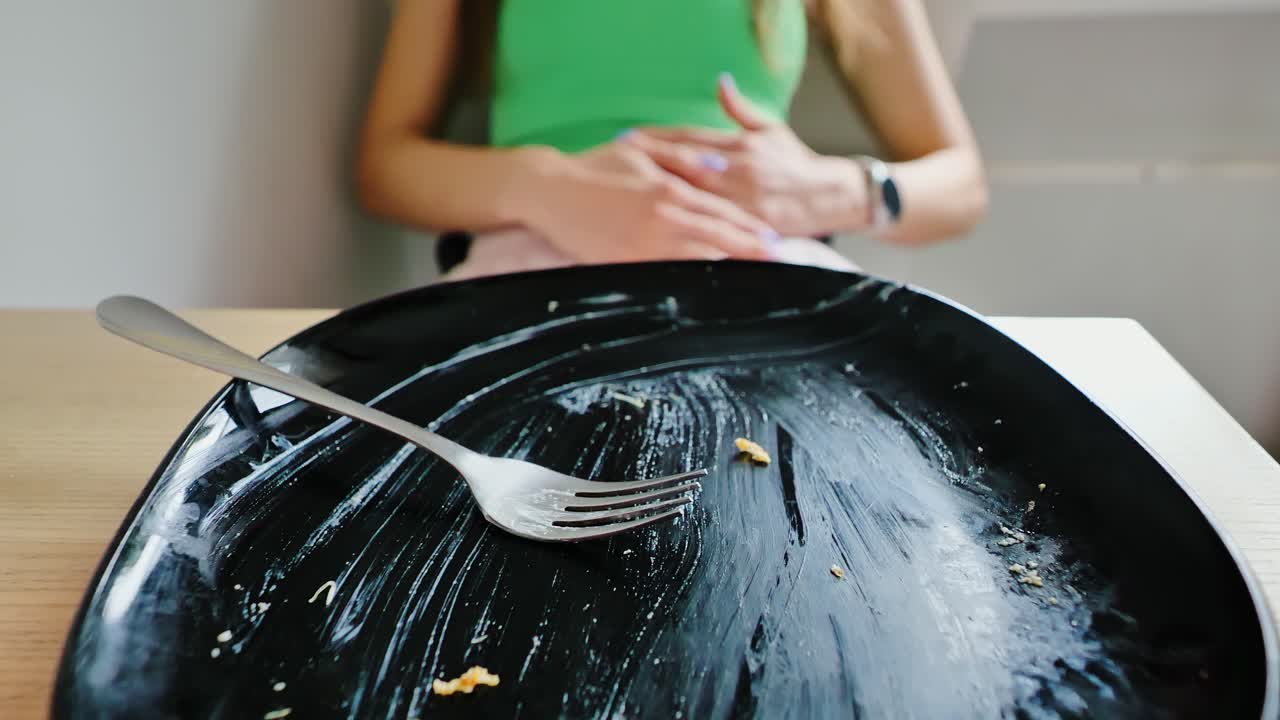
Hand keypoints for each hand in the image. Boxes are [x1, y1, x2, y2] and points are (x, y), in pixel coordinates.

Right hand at [517, 141, 778, 264]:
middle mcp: (662, 221)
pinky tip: (706, 291)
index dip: (749, 228)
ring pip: (697, 264)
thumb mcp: (639, 151)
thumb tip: (719, 167)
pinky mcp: (625, 265)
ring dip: (725, 272)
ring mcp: (644, 247)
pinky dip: (689, 283)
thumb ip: (681, 157)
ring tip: (751, 282)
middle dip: (748, 253)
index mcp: (669, 190)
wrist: (549, 191)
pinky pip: (666, 277)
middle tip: (775, 265)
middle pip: (717, 241)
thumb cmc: (594, 166)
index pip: (720, 213)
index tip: (772, 239)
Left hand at [624, 74, 869, 236]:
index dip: (656, 139)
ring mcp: (742, 197)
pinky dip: (685, 225)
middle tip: (616, 164)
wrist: (831, 196)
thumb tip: (720, 82)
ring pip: (693, 195)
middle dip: (648, 164)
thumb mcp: (771, 130)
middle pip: (683, 164)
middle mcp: (738, 169)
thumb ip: (741, 110)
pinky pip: (711, 225)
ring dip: (659, 193)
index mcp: (740, 145)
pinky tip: (659, 228)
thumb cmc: (796, 164)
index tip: (627, 138)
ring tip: (628, 194)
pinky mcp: (748, 224)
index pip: (689, 138)